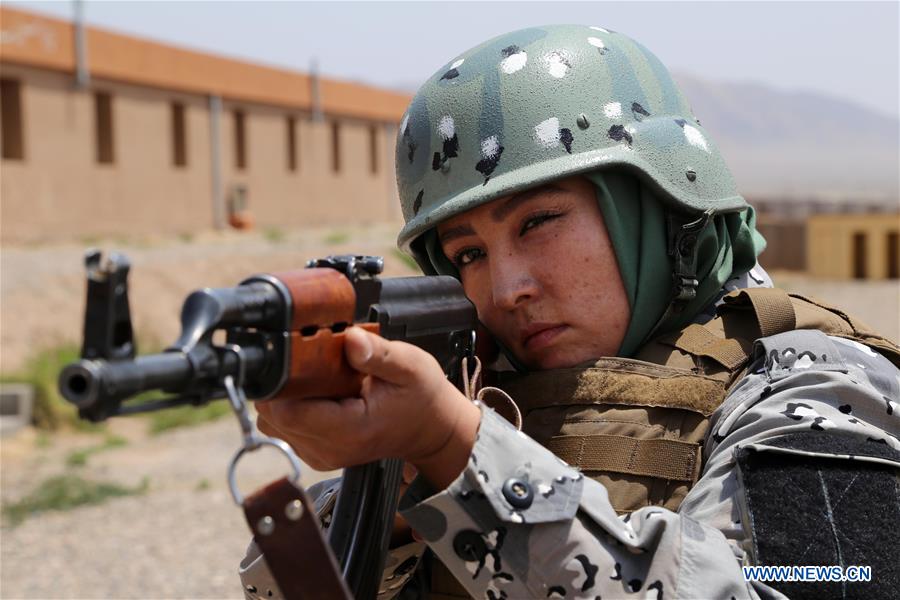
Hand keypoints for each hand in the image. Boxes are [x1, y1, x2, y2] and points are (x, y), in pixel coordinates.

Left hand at [256, 326, 480, 489]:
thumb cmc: (421, 398)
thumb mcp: (410, 366)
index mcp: (350, 430)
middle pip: (274, 418)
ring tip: (311, 378)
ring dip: (283, 398)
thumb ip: (378, 354)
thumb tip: (351, 338)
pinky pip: (285, 429)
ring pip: (273, 424)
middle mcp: (330, 449)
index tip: (292, 358)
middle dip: (280, 387)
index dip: (281, 383)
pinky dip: (292, 408)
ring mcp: (322, 455)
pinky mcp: (317, 453)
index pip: (289, 412)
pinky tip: (316, 393)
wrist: (432, 429)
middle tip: (304, 363)